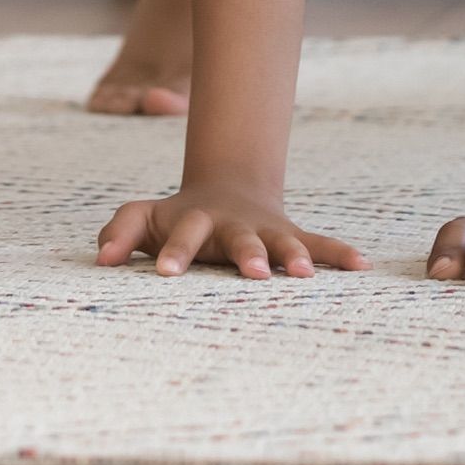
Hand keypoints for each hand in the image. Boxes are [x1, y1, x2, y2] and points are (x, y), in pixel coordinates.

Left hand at [95, 182, 365, 280]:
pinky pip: (320, 243)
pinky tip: (363, 267)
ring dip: (294, 256)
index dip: (175, 252)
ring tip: (305, 276)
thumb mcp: (142, 216)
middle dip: (248, 254)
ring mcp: (266, 230)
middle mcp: (235, 224)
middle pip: (241, 238)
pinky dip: (340, 253)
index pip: (183, 235)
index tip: (165, 275)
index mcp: (196, 219)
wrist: (229, 188)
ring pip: (283, 241)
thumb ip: (119, 233)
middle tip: (255, 273)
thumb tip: (101, 261)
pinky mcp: (290, 236)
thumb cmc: (176, 217)